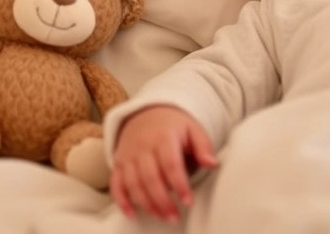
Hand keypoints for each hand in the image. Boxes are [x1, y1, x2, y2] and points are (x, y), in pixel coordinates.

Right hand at [110, 106, 218, 222]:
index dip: (179, 184)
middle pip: (150, 177)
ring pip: (133, 184)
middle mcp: (143, 146)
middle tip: (174, 217)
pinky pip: (116, 184)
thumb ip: (203, 146)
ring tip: (161, 216)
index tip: (187, 201)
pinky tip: (132, 213)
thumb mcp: (192, 128)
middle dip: (162, 201)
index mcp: (163, 137)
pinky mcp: (118, 163)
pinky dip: (122, 200)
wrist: (146, 112)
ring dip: (146, 204)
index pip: (170, 164)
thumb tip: (212, 164)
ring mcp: (128, 155)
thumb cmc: (173, 125)